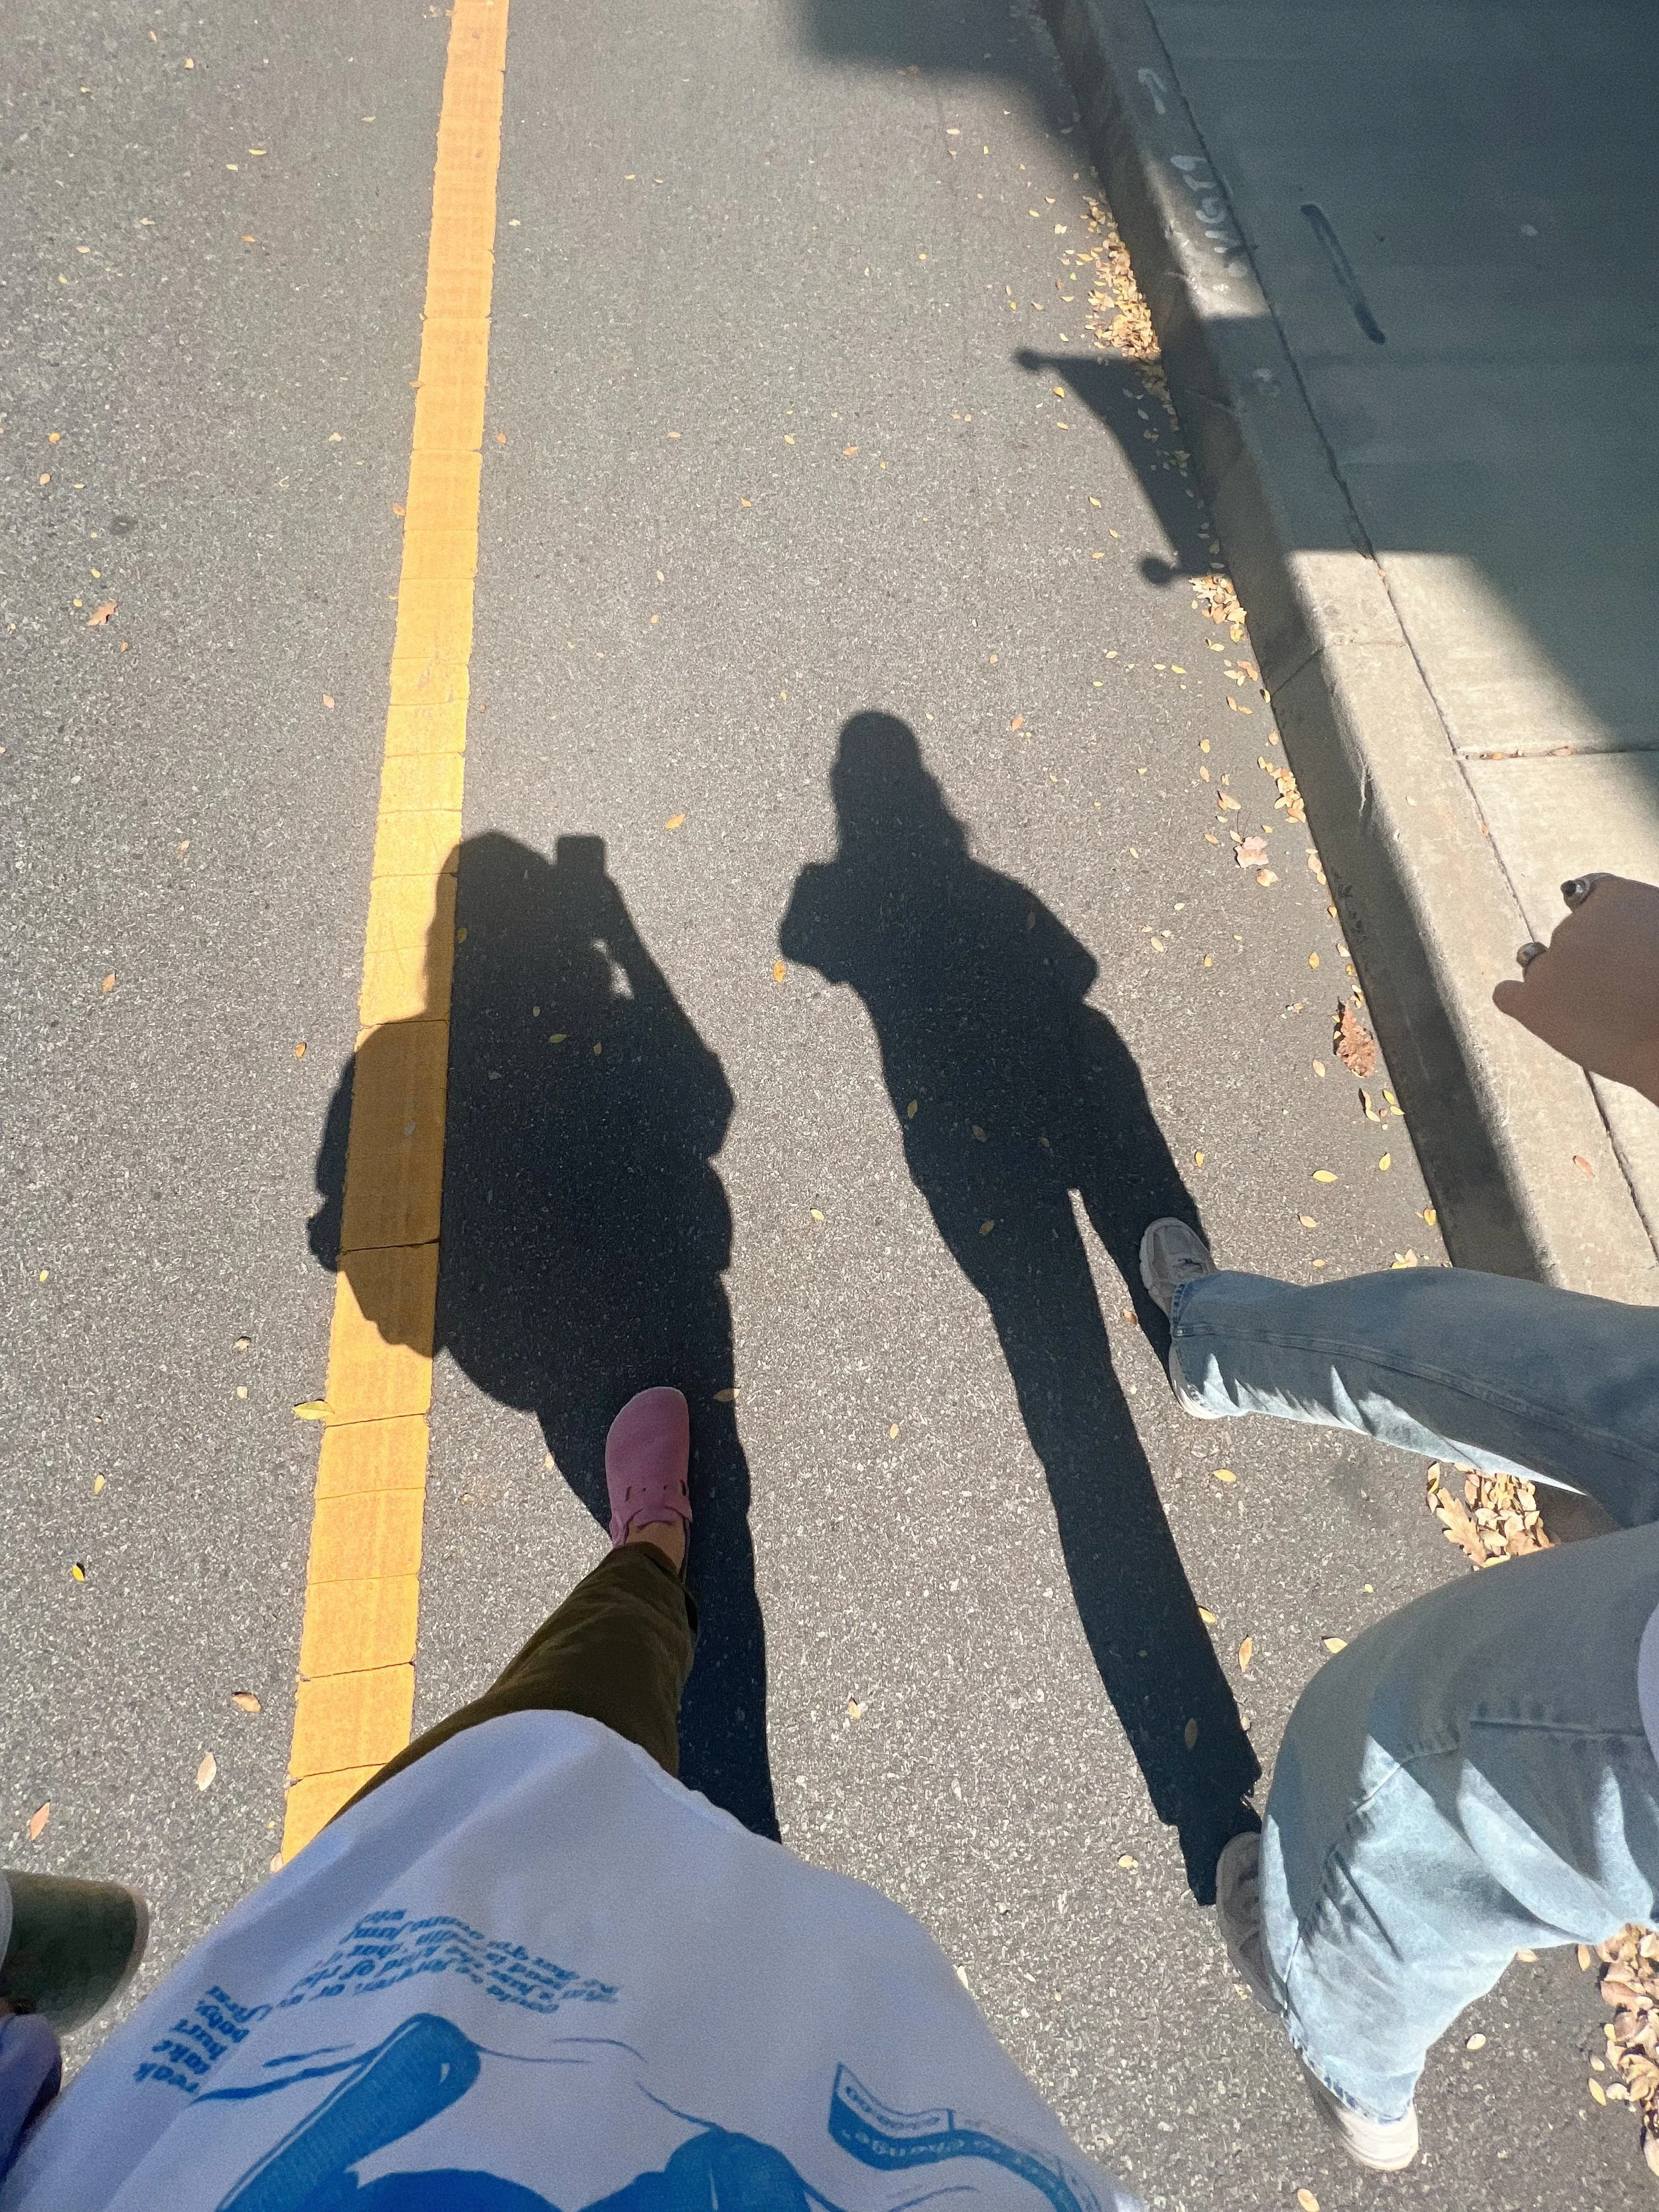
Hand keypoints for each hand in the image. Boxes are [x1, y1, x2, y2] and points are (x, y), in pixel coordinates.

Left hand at [1493, 874, 1658, 1103]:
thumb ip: (1638, 926)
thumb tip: (1615, 937)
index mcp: (1616, 896)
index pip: (1592, 896)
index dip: (1607, 925)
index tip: (1621, 947)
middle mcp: (1575, 923)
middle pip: (1570, 937)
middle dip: (1591, 959)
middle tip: (1626, 992)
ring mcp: (1550, 961)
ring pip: (1541, 967)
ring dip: (1560, 982)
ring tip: (1598, 1010)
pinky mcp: (1534, 1001)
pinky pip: (1508, 995)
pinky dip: (1517, 1000)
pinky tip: (1535, 1010)